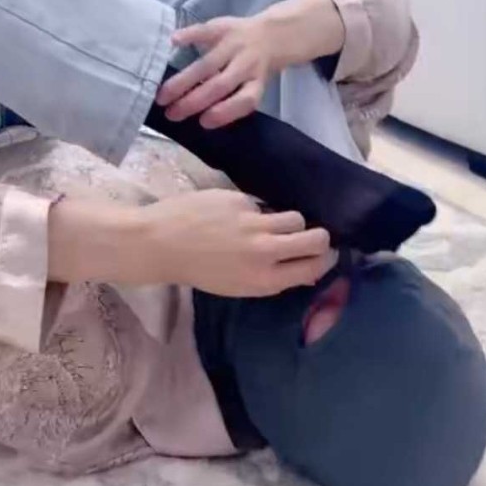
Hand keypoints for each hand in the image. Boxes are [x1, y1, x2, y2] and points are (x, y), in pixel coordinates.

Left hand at [147, 189, 336, 297]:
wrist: (160, 243)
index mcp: (265, 280)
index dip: (325, 258)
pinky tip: (230, 215)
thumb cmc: (199, 269)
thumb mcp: (240, 286)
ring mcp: (254, 222)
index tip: (325, 252)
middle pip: (316, 238)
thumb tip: (306, 268)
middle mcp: (265, 252)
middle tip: (312, 235)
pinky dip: (252, 210)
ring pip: (294, 216)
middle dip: (320, 237)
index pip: (315, 267)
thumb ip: (274, 277)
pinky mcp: (240, 199)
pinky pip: (261, 204)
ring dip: (288, 221)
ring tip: (270, 224)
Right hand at [156, 15, 274, 127]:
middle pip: (219, 85)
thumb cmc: (253, 69)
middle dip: (193, 102)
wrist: (272, 34)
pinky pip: (204, 32)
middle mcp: (247, 64)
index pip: (245, 100)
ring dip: (183, 81)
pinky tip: (173, 42)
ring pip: (208, 64)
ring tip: (163, 95)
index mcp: (256, 82)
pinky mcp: (223, 27)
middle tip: (170, 114)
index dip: (226, 112)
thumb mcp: (253, 85)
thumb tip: (200, 118)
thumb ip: (233, 98)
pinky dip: (188, 36)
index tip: (202, 122)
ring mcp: (234, 44)